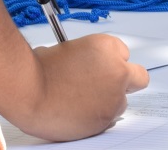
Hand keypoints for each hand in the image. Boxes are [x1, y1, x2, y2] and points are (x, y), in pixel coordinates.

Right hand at [21, 34, 147, 140]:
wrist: (29, 92)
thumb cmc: (40, 70)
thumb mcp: (67, 49)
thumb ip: (89, 58)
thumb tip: (90, 66)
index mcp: (107, 47)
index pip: (124, 53)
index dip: (111, 60)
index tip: (102, 66)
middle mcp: (117, 71)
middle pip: (138, 77)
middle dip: (125, 81)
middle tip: (107, 85)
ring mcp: (113, 97)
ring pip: (122, 102)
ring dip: (108, 102)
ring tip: (81, 102)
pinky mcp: (105, 120)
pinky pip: (108, 120)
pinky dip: (96, 117)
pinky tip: (77, 113)